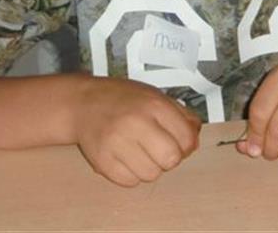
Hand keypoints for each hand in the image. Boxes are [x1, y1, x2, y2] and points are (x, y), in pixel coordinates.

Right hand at [73, 77, 200, 185]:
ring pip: (151, 175)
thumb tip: (195, 140)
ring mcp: (117, 143)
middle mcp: (135, 123)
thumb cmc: (121, 99)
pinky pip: (129, 182)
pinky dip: (131, 174)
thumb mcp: (155, 96)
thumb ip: (181, 116)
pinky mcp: (102, 160)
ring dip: (150, 167)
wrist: (82, 103)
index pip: (187, 139)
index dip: (187, 144)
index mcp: (154, 105)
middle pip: (171, 159)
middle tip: (159, 148)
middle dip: (169, 157)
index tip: (179, 142)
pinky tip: (125, 157)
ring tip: (139, 151)